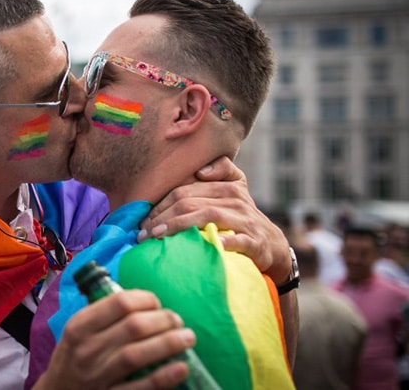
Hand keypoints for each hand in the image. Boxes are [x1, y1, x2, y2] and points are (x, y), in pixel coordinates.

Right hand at [34, 290, 193, 388]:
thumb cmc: (72, 359)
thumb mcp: (76, 332)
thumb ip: (102, 315)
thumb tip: (142, 299)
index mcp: (79, 326)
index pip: (119, 303)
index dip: (146, 299)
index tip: (157, 303)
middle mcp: (86, 350)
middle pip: (133, 327)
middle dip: (163, 320)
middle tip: (177, 321)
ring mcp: (96, 376)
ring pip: (136, 355)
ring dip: (168, 344)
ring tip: (187, 338)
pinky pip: (139, 388)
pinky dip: (162, 378)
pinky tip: (181, 368)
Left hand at [138, 156, 290, 283]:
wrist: (272, 244)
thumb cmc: (241, 217)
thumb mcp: (234, 189)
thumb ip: (220, 171)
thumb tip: (201, 169)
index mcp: (226, 186)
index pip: (184, 191)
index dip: (160, 205)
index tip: (142, 221)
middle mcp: (236, 199)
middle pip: (190, 203)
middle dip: (162, 218)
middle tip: (143, 233)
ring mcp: (245, 220)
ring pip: (208, 216)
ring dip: (179, 226)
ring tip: (158, 237)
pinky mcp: (254, 242)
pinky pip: (237, 240)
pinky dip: (223, 241)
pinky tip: (208, 245)